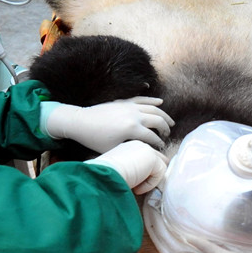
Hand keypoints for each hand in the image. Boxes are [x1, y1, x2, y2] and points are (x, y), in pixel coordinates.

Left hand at [45, 96, 173, 153]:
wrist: (81, 122)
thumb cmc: (96, 139)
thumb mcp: (115, 148)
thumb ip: (131, 148)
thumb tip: (145, 153)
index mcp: (132, 129)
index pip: (152, 137)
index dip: (159, 144)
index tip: (161, 148)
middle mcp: (134, 115)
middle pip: (158, 121)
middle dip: (165, 129)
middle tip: (167, 136)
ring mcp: (130, 106)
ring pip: (154, 108)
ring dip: (164, 115)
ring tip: (170, 123)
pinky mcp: (125, 101)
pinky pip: (143, 99)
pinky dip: (153, 100)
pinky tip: (161, 102)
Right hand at [87, 140, 168, 193]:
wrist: (103, 175)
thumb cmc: (105, 177)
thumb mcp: (118, 170)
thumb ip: (131, 170)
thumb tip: (141, 181)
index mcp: (128, 147)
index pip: (145, 158)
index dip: (144, 172)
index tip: (133, 185)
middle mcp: (138, 145)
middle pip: (157, 159)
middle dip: (153, 174)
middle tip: (139, 187)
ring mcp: (146, 149)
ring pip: (159, 168)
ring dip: (149, 181)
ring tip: (135, 188)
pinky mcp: (152, 157)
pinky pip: (160, 173)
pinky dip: (150, 184)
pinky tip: (137, 188)